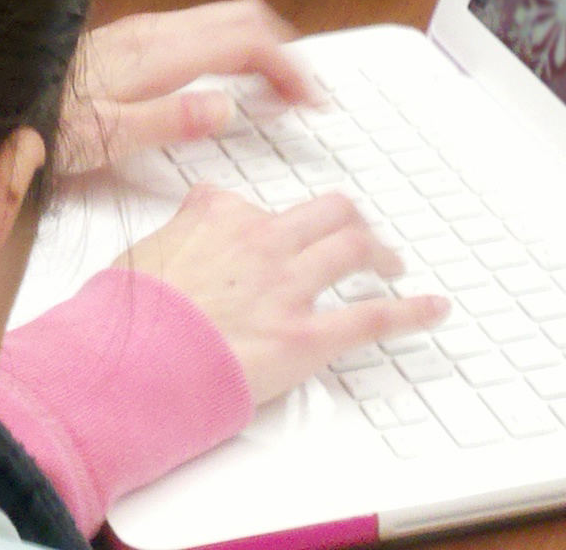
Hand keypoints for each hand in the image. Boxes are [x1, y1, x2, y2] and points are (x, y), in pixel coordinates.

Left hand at [56, 0, 310, 176]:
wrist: (0, 100)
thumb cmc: (47, 126)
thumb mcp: (105, 138)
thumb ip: (168, 121)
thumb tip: (229, 108)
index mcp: (158, 52)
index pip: (245, 40)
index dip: (289, 66)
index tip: (314, 102)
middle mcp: (156, 30)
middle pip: (242, 17)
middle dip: (285, 50)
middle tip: (306, 97)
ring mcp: (145, 30)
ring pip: (223, 18)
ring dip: (261, 47)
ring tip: (280, 91)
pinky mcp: (134, 39)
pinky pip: (202, 29)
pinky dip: (234, 48)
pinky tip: (232, 82)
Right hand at [119, 188, 447, 406]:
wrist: (133, 359)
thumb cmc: (132, 315)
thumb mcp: (142, 252)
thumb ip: (177, 235)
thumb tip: (184, 234)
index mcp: (221, 217)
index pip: (259, 205)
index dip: (276, 221)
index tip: (283, 232)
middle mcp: (263, 242)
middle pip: (328, 213)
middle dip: (351, 221)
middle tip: (360, 234)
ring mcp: (290, 287)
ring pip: (355, 248)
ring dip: (382, 253)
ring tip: (392, 263)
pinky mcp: (308, 335)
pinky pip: (373, 316)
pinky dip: (412, 311)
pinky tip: (433, 309)